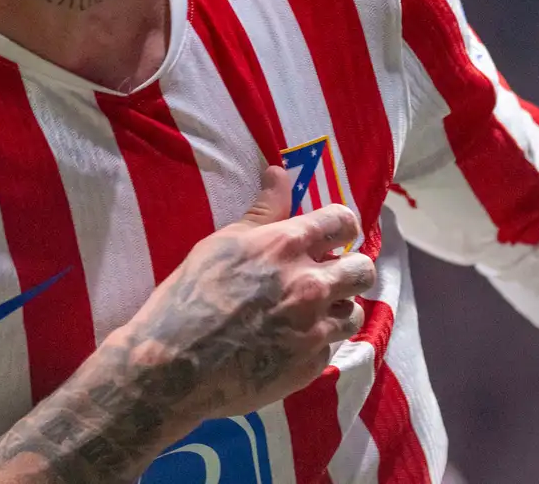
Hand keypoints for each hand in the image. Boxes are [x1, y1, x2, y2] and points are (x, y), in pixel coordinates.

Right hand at [112, 165, 373, 423]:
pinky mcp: (311, 365)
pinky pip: (330, 347)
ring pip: (355, 313)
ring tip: (311, 313)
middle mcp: (311, 285)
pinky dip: (315, 343)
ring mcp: (315, 329)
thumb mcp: (222, 243)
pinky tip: (288, 343)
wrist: (175, 365)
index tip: (333, 236)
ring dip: (337, 309)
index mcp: (288, 246)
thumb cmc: (190, 296)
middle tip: (328, 276)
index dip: (341, 226)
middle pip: (363, 270)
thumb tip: (279, 173)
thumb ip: (262, 211)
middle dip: (350, 269)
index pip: (343, 221)